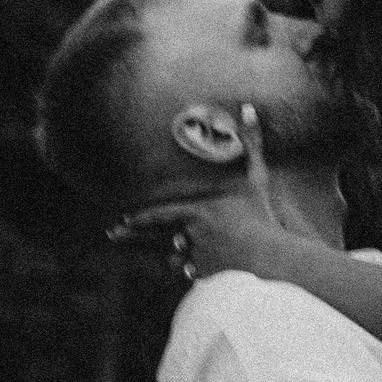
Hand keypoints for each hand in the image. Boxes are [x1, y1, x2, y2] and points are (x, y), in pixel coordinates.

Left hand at [109, 107, 287, 283]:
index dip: (141, 217)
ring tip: (167, 257)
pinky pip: (194, 271)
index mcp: (197, 211)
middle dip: (133, 237)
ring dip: (173, 256)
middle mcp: (190, 233)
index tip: (124, 219)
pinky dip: (195, 269)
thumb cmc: (260, 212)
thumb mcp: (256, 175)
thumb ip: (251, 142)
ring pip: (176, 257)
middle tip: (113, 234)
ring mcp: (197, 254)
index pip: (161, 213)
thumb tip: (248, 108)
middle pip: (157, 236)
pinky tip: (194, 271)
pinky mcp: (207, 272)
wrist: (268, 253)